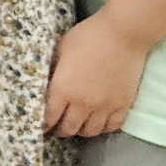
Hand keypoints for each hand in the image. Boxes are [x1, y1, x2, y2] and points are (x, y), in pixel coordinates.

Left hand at [43, 19, 147, 137]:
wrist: (123, 33)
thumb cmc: (88, 36)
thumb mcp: (61, 49)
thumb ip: (52, 70)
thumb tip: (46, 85)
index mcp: (63, 89)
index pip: (49, 118)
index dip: (43, 124)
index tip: (42, 125)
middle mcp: (82, 103)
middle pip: (68, 129)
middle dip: (61, 129)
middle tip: (59, 125)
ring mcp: (105, 106)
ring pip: (90, 132)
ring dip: (82, 129)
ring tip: (79, 123)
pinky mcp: (123, 105)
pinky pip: (112, 127)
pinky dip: (103, 127)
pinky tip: (99, 120)